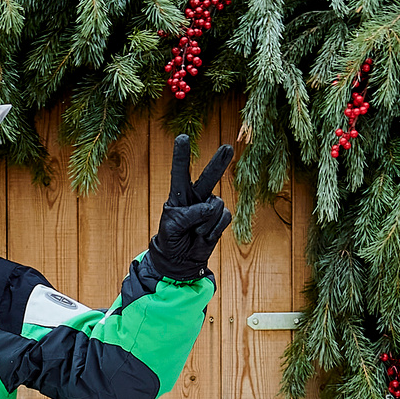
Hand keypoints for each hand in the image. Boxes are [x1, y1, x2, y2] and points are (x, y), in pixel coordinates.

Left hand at [149, 134, 231, 281]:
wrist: (180, 261)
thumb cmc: (171, 240)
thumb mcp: (171, 227)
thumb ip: (187, 214)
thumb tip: (210, 207)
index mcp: (178, 195)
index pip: (180, 172)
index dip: (182, 155)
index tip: (183, 137)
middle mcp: (196, 197)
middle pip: (208, 177)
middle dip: (219, 163)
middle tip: (228, 148)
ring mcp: (210, 207)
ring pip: (216, 205)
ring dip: (205, 222)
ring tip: (195, 232)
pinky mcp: (220, 219)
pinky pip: (223, 218)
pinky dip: (213, 229)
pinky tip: (204, 235)